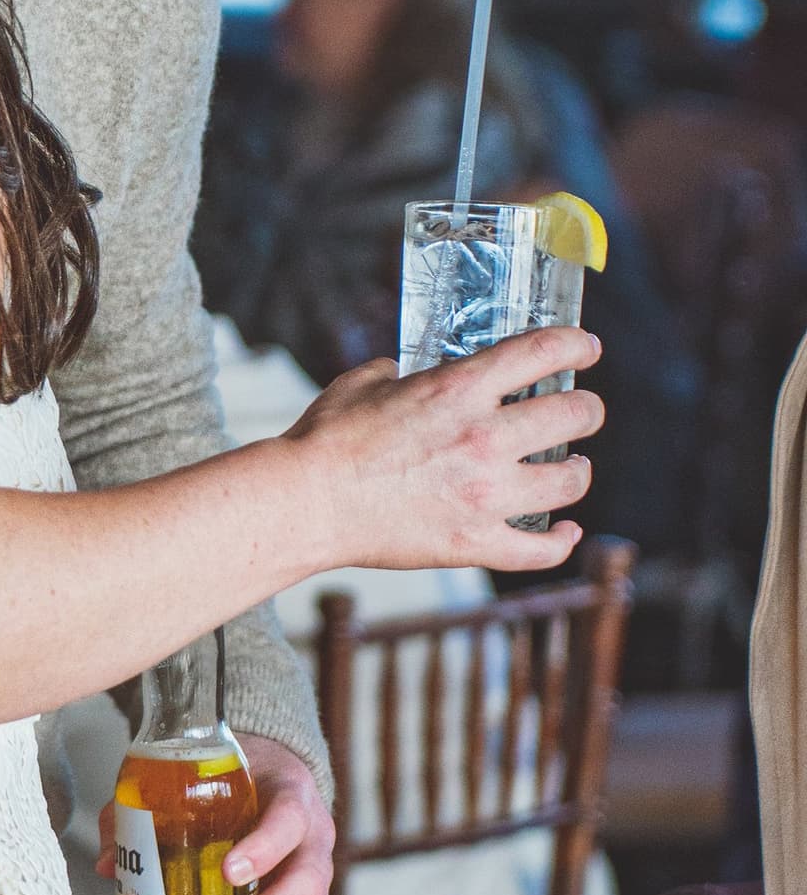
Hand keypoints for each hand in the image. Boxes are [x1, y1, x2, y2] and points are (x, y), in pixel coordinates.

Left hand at [95, 740, 332, 894]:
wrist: (274, 774)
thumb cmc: (230, 781)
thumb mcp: (194, 781)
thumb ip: (148, 812)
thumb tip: (110, 865)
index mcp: (291, 800)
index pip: (287, 821)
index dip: (265, 848)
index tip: (230, 871)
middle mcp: (314, 844)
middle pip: (306, 886)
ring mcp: (315, 883)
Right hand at [283, 327, 603, 574]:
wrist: (308, 502)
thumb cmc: (327, 440)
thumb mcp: (363, 383)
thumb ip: (399, 373)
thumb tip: (409, 375)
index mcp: (458, 389)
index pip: (543, 352)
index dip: (576, 345)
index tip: (585, 349)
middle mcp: (484, 438)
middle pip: (575, 415)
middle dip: (586, 409)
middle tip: (581, 411)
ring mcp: (485, 495)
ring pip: (570, 481)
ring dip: (577, 471)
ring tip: (571, 468)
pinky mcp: (475, 542)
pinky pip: (540, 550)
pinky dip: (561, 541)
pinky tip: (565, 532)